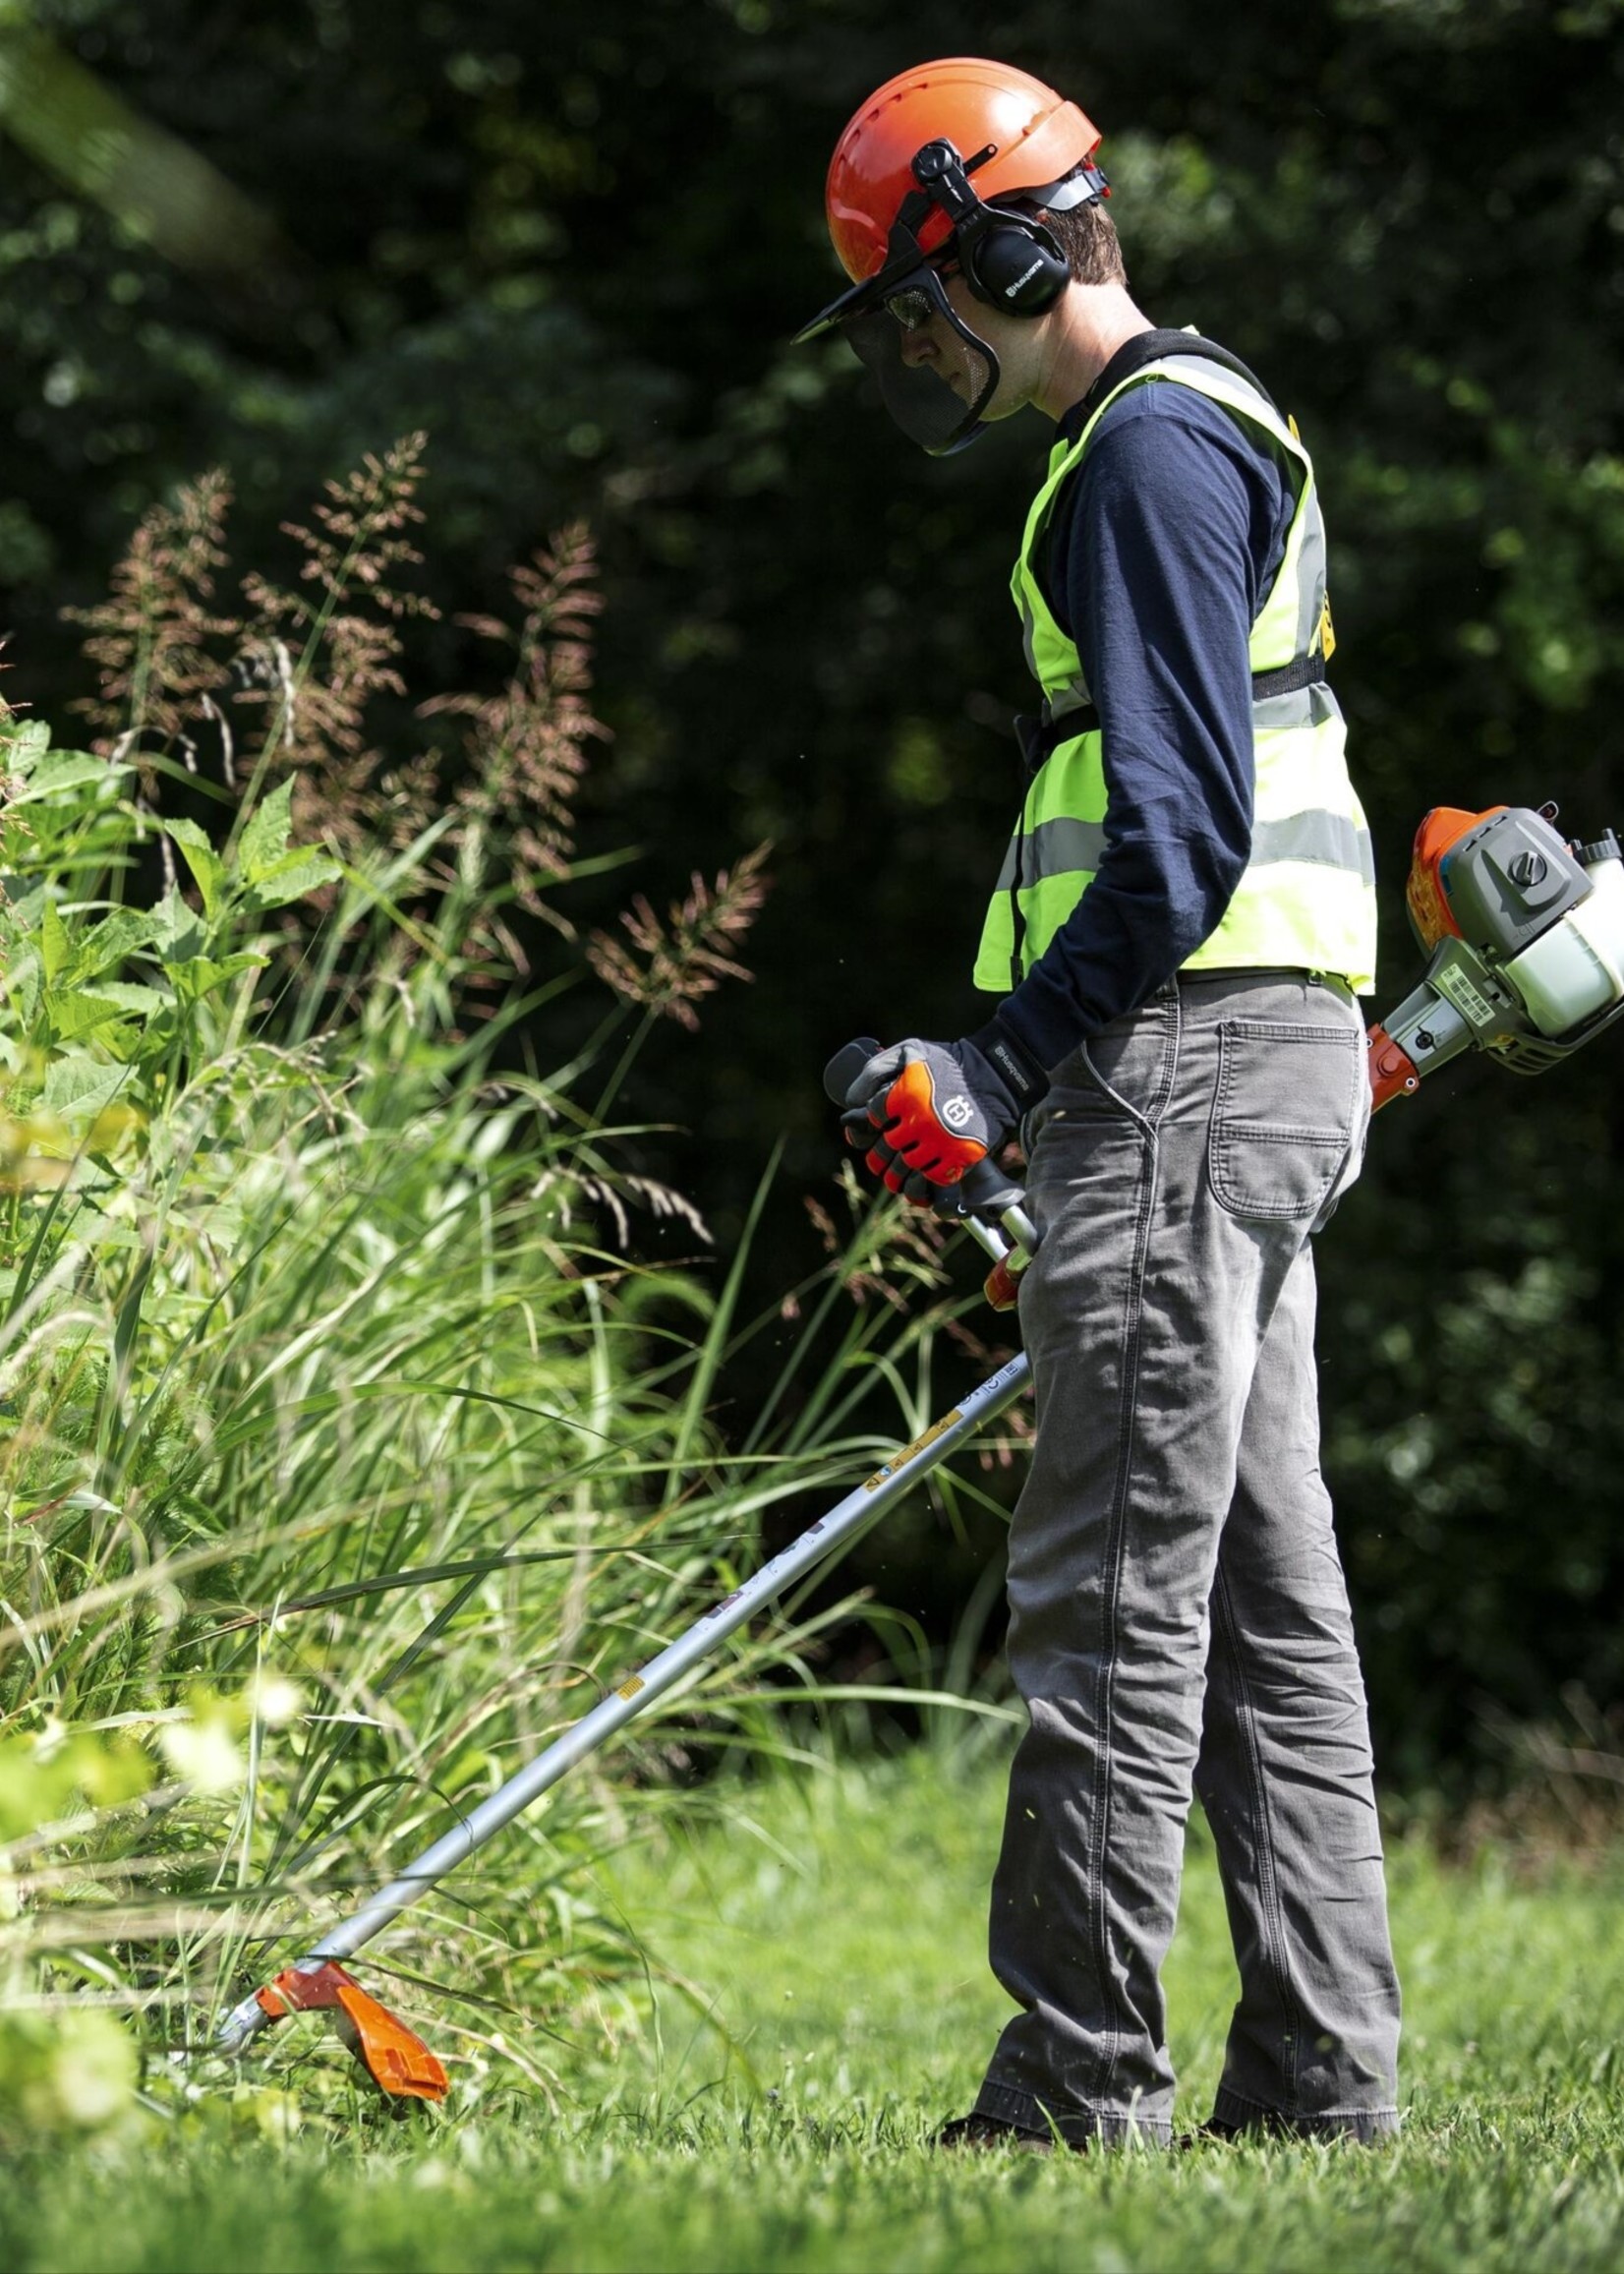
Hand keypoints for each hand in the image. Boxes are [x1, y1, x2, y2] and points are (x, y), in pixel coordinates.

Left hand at [841, 1031, 1043, 1204]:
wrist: (996, 1075)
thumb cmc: (949, 1062)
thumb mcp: (909, 1051)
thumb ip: (875, 1069)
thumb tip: (852, 1101)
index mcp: (904, 1096)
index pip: (873, 1117)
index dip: (870, 1121)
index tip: (877, 1123)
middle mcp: (919, 1122)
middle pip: (885, 1149)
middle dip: (878, 1154)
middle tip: (880, 1156)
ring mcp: (940, 1142)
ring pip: (904, 1169)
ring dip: (895, 1175)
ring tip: (894, 1175)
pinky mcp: (960, 1156)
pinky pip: (931, 1179)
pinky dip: (922, 1184)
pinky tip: (918, 1180)